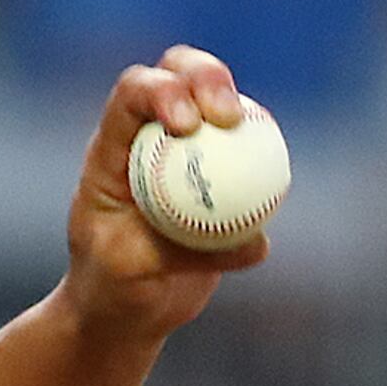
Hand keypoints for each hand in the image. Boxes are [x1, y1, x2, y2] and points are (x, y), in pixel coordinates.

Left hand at [65, 45, 266, 342]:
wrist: (126, 310)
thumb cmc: (112, 289)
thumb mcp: (130, 273)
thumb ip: (183, 253)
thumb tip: (255, 242)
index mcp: (111, 150)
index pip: (132, 95)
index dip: (162, 91)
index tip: (186, 124)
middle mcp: (148, 138)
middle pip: (179, 75)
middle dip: (207, 77)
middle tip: (228, 117)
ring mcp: (187, 150)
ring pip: (221, 106)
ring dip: (244, 111)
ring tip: (259, 140)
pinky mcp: (220, 173)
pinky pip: (250, 154)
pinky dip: (266, 163)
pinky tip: (275, 189)